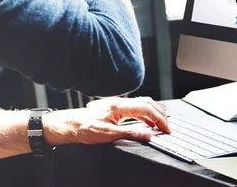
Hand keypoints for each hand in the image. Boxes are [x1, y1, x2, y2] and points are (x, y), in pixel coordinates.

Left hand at [43, 97, 169, 145]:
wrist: (68, 125)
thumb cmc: (84, 128)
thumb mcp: (108, 135)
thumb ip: (130, 133)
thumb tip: (148, 133)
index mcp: (119, 106)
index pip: (147, 108)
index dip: (159, 119)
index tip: (166, 129)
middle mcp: (119, 102)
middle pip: (147, 102)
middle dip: (160, 114)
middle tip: (168, 126)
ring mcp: (117, 104)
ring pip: (141, 103)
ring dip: (153, 112)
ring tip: (161, 123)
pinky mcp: (114, 108)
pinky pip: (135, 107)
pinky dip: (145, 113)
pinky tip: (146, 121)